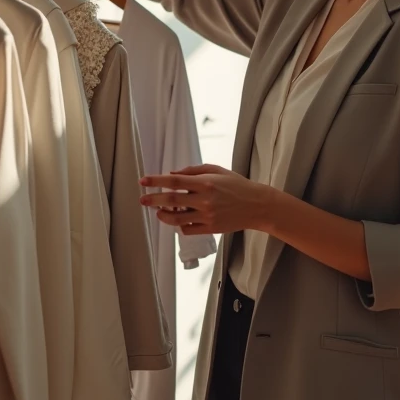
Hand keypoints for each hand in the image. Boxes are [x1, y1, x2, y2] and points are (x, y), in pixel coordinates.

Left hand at [140, 164, 279, 235]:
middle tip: (143, 200)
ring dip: (163, 215)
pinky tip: (179, 219)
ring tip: (159, 212)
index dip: (156, 181)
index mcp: (205, 183)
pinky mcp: (210, 229)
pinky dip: (179, 225)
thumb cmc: (236, 185)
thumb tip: (172, 174)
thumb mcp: (217, 170)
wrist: (257, 205)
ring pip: (176, 218)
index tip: (143, 182)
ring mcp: (207, 216)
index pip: (174, 181)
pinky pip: (187, 229)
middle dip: (153, 200)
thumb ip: (193, 171)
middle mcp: (204, 200)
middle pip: (171, 200)